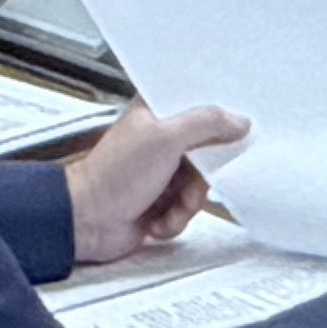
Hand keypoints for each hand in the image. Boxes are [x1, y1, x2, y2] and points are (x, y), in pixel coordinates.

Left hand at [66, 103, 248, 263]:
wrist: (86, 221)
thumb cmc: (115, 175)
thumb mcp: (165, 139)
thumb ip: (206, 123)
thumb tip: (240, 121)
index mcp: (156, 113)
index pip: (200, 106)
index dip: (220, 120)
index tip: (236, 133)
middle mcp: (160, 140)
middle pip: (208, 153)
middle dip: (202, 179)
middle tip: (191, 185)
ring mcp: (160, 172)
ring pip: (200, 186)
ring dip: (187, 204)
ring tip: (168, 209)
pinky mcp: (159, 201)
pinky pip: (186, 210)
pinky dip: (175, 220)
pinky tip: (156, 221)